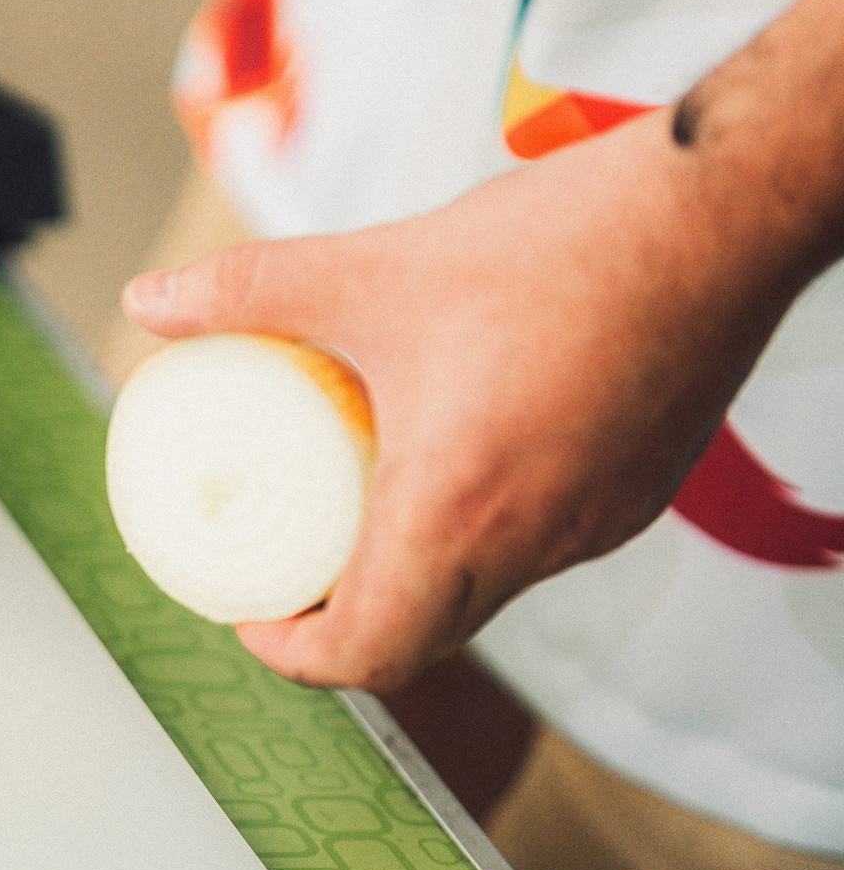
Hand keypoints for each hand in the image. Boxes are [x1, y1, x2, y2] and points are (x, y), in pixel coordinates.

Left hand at [122, 110, 814, 689]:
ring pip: (485, 591)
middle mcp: (535, 539)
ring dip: (414, 576)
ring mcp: (596, 522)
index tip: (255, 617)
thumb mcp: (370, 268)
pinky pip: (540, 544)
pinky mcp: (635, 491)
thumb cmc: (562, 246)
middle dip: (344, 620)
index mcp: (459, 510)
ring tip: (354, 512)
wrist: (719, 213)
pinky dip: (480, 532)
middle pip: (423, 634)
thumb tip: (151, 298)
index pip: (370, 652)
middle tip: (289, 567)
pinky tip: (449, 464)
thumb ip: (248, 288)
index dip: (296, 656)